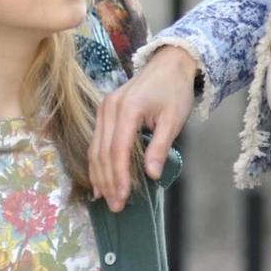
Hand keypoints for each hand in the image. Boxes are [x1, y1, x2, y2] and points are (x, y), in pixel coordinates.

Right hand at [90, 46, 198, 208]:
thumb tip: (151, 175)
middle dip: (108, 182)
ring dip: (99, 175)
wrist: (169, 64)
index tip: (123, 198)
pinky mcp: (104, 112)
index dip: (119, 177)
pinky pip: (97, 141)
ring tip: (107, 199)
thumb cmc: (175, 90)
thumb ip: (161, 147)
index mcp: (127, 109)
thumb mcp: (174, 119)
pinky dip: (98, 163)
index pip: (118, 150)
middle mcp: (109, 108)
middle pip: (102, 152)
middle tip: (116, 207)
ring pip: (95, 148)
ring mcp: (104, 109)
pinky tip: (100, 181)